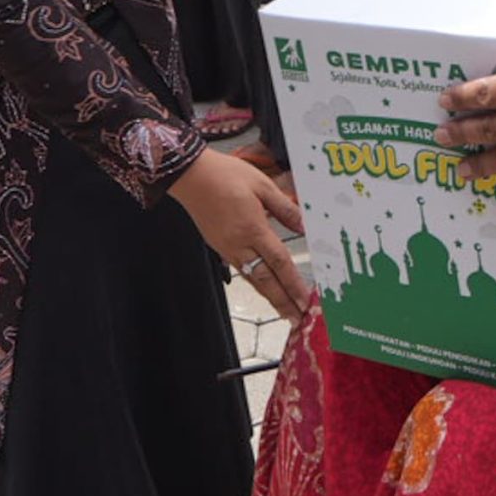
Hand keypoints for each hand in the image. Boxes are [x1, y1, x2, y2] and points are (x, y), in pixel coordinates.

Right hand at [168, 149, 313, 324]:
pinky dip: (256, 283)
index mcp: (253, 228)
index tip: (306, 301)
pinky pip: (241, 270)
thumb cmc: (225, 175)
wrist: (190, 175)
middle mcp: (239, 244)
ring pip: (252, 279)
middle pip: (265, 280)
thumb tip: (305, 226)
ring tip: (285, 311)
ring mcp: (227, 248)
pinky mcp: (219, 246)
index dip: (294, 284)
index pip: (279, 262)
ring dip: (270, 296)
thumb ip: (285, 208)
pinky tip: (265, 288)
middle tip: (298, 320)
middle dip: (283, 302)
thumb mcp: (262, 185)